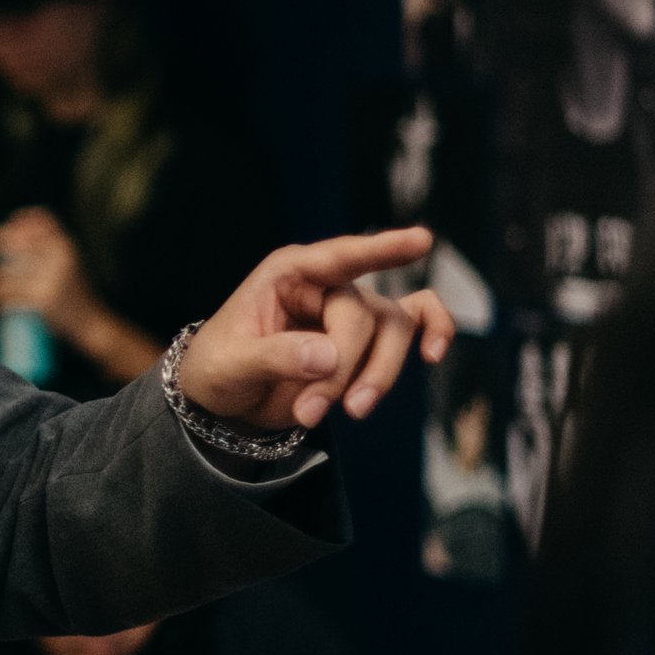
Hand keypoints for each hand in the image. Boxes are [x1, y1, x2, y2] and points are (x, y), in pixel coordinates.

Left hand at [0, 210, 162, 382]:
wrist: (93, 323)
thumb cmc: (78, 294)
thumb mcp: (71, 263)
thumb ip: (52, 248)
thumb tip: (14, 236)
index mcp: (67, 246)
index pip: (42, 220)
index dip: (20, 219)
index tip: (7, 225)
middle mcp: (59, 258)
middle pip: (17, 242)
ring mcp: (50, 278)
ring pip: (7, 270)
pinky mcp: (41, 299)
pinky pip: (8, 293)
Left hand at [173, 228, 452, 433]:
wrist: (227, 399)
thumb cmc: (220, 367)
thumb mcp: (230, 364)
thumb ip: (274, 357)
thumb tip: (329, 358)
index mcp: (289, 274)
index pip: (340, 257)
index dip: (381, 249)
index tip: (422, 240)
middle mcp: (327, 285)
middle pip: (363, 317)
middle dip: (343, 371)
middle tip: (308, 413)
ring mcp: (352, 310)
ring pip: (393, 330)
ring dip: (377, 376)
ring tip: (349, 414)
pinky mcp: (368, 339)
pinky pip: (416, 323)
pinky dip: (434, 333)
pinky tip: (433, 355)